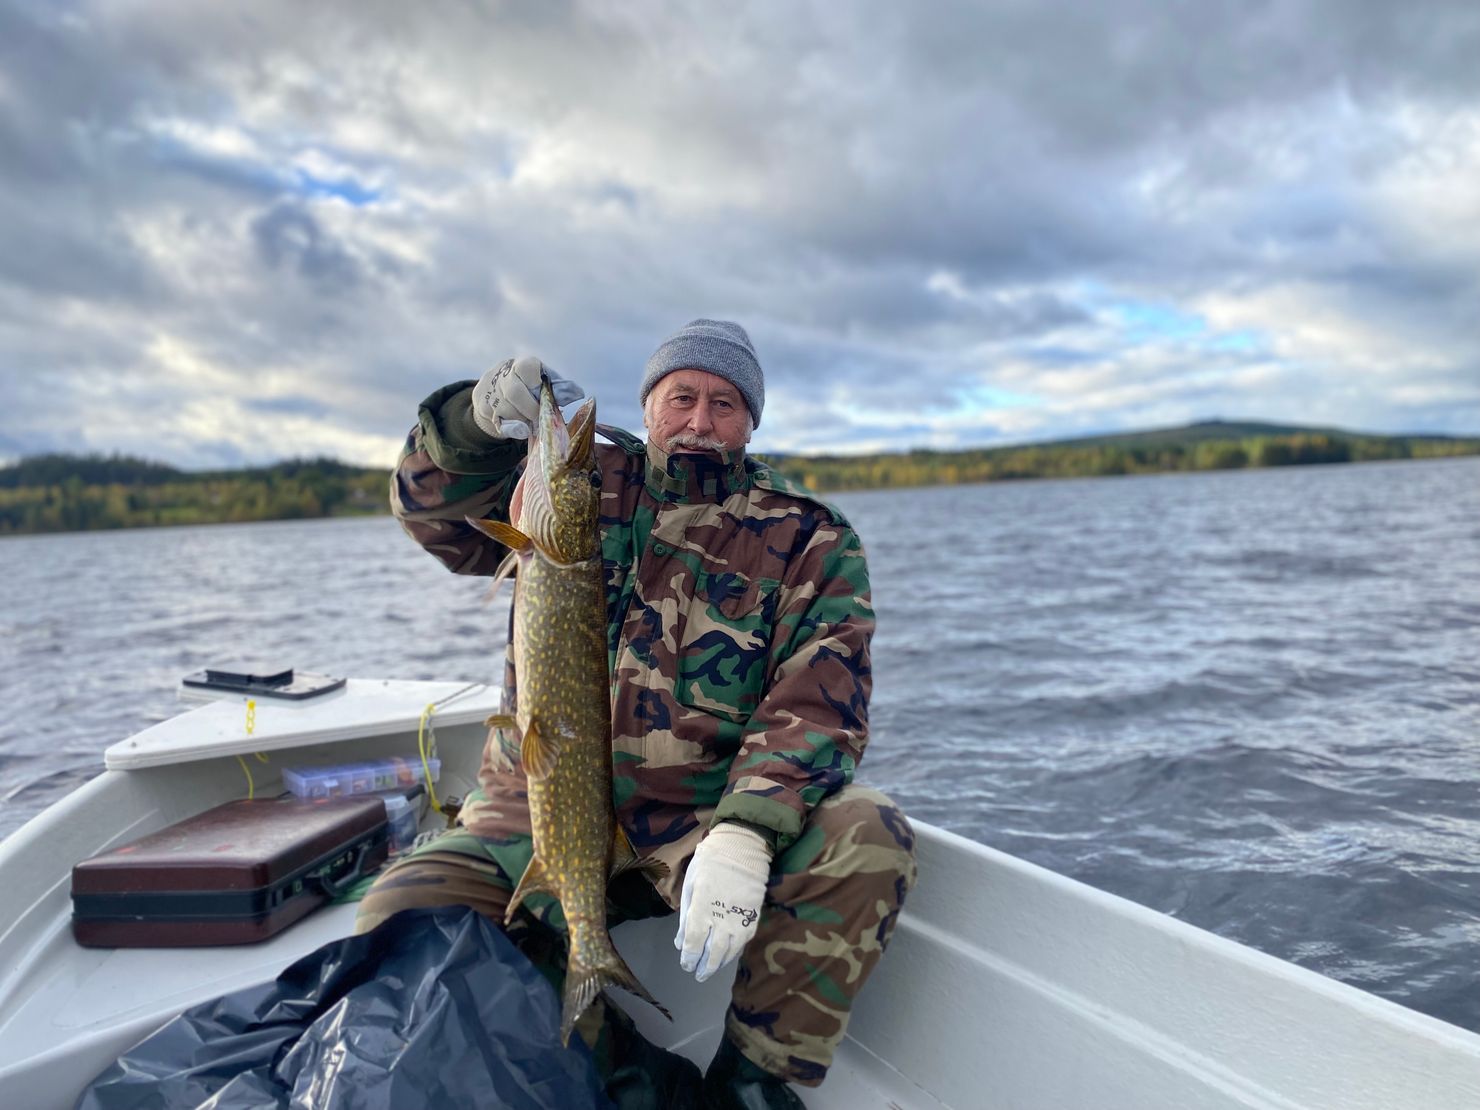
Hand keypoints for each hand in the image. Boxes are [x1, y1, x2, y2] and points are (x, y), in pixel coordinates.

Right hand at [470, 356, 585, 438]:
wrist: (496, 389)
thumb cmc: (529, 386)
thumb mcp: (546, 382)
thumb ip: (560, 388)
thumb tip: (577, 393)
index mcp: (522, 364)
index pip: (527, 369)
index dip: (537, 389)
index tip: (544, 401)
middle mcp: (503, 373)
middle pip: (514, 393)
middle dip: (530, 411)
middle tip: (538, 420)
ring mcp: (489, 389)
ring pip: (506, 411)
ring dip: (522, 421)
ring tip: (529, 422)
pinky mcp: (481, 406)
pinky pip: (498, 423)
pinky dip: (512, 429)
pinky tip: (518, 426)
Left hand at [674, 822, 772, 981]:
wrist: (741, 846)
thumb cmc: (709, 862)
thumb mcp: (690, 886)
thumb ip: (686, 917)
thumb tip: (680, 943)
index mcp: (702, 909)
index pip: (694, 944)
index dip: (689, 958)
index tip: (686, 964)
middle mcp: (721, 919)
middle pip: (713, 953)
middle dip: (703, 967)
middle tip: (698, 975)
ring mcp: (739, 919)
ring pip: (730, 951)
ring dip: (719, 964)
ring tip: (711, 970)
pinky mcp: (753, 917)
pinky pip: (744, 942)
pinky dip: (735, 952)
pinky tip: (728, 955)